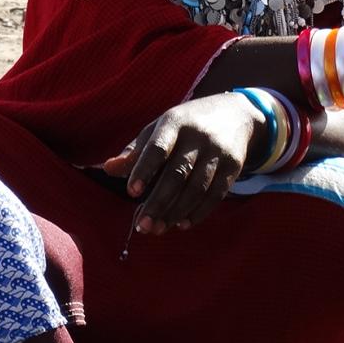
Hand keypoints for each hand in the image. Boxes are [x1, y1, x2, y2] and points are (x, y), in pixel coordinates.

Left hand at [102, 93, 265, 234]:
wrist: (235, 114)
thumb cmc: (187, 124)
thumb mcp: (160, 128)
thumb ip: (135, 151)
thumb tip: (108, 169)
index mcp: (175, 122)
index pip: (158, 148)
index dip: (144, 169)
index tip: (132, 192)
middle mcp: (198, 135)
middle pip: (178, 173)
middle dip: (159, 202)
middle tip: (142, 226)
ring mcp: (218, 151)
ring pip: (197, 188)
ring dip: (176, 212)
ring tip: (158, 229)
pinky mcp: (234, 166)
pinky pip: (216, 194)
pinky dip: (198, 212)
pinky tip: (182, 224)